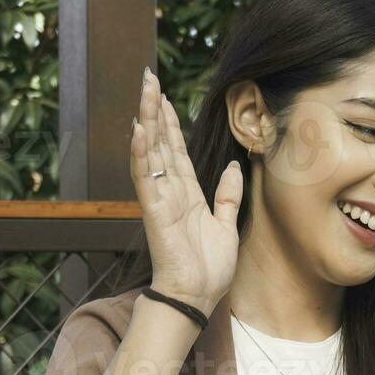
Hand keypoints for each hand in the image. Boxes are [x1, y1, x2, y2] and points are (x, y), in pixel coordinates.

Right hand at [130, 66, 242, 314]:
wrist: (197, 296)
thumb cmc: (208, 268)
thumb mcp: (227, 226)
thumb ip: (228, 197)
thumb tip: (235, 168)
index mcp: (187, 194)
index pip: (176, 150)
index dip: (172, 123)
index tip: (167, 96)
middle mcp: (170, 191)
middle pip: (160, 142)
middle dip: (155, 109)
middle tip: (148, 77)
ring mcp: (160, 199)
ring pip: (151, 151)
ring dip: (148, 120)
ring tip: (145, 91)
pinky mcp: (155, 211)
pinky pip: (145, 177)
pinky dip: (141, 153)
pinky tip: (139, 129)